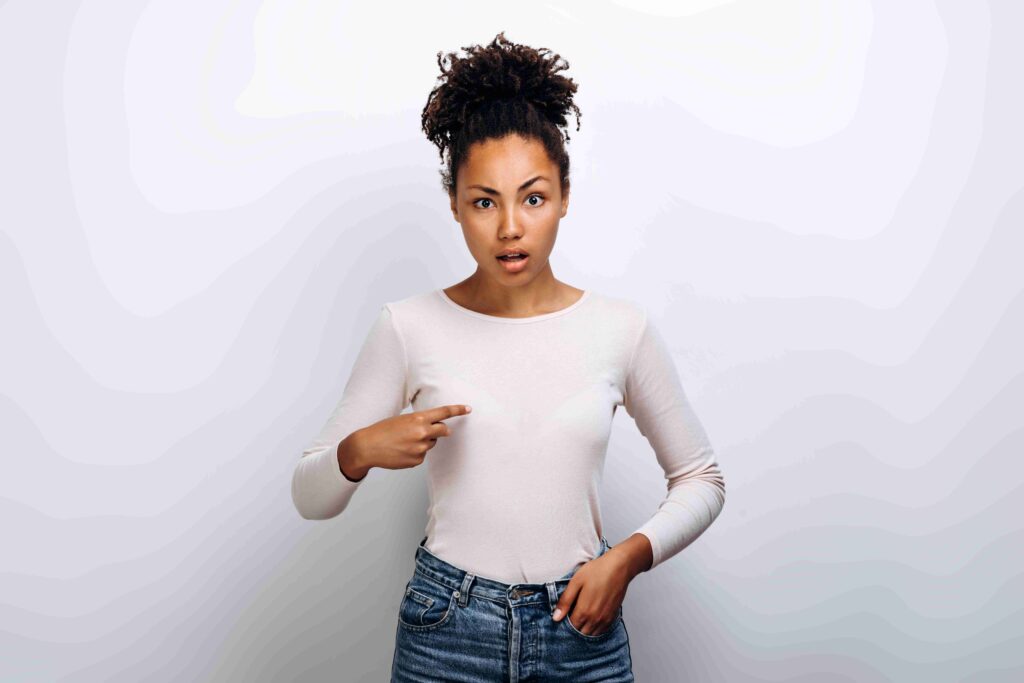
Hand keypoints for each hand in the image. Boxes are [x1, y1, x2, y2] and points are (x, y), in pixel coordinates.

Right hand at [339, 404, 471, 479]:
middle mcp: (422, 433)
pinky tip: (401, 451)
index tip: (468, 408)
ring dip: (424, 442)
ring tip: (404, 441)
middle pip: (443, 430)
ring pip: (431, 444)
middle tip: (430, 431)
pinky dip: (415, 453)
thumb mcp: (402, 419)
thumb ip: (420, 422)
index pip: (444, 412)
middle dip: (441, 430)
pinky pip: (422, 455)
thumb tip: (434, 430)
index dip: (458, 410)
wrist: (367, 447)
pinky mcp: (417, 460)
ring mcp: (420, 448)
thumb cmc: (382, 431)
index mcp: (418, 418)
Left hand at [550, 549, 632, 635]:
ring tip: (580, 618)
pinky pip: (601, 631)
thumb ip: (565, 601)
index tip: (562, 615)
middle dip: (573, 628)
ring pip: (591, 634)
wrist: (619, 567)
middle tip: (571, 615)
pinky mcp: (613, 617)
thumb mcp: (576, 582)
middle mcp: (595, 619)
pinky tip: (591, 619)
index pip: (570, 627)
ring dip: (584, 630)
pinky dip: (594, 629)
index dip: (564, 623)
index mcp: (584, 611)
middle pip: (580, 632)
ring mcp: (605, 619)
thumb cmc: (596, 571)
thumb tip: (556, 618)